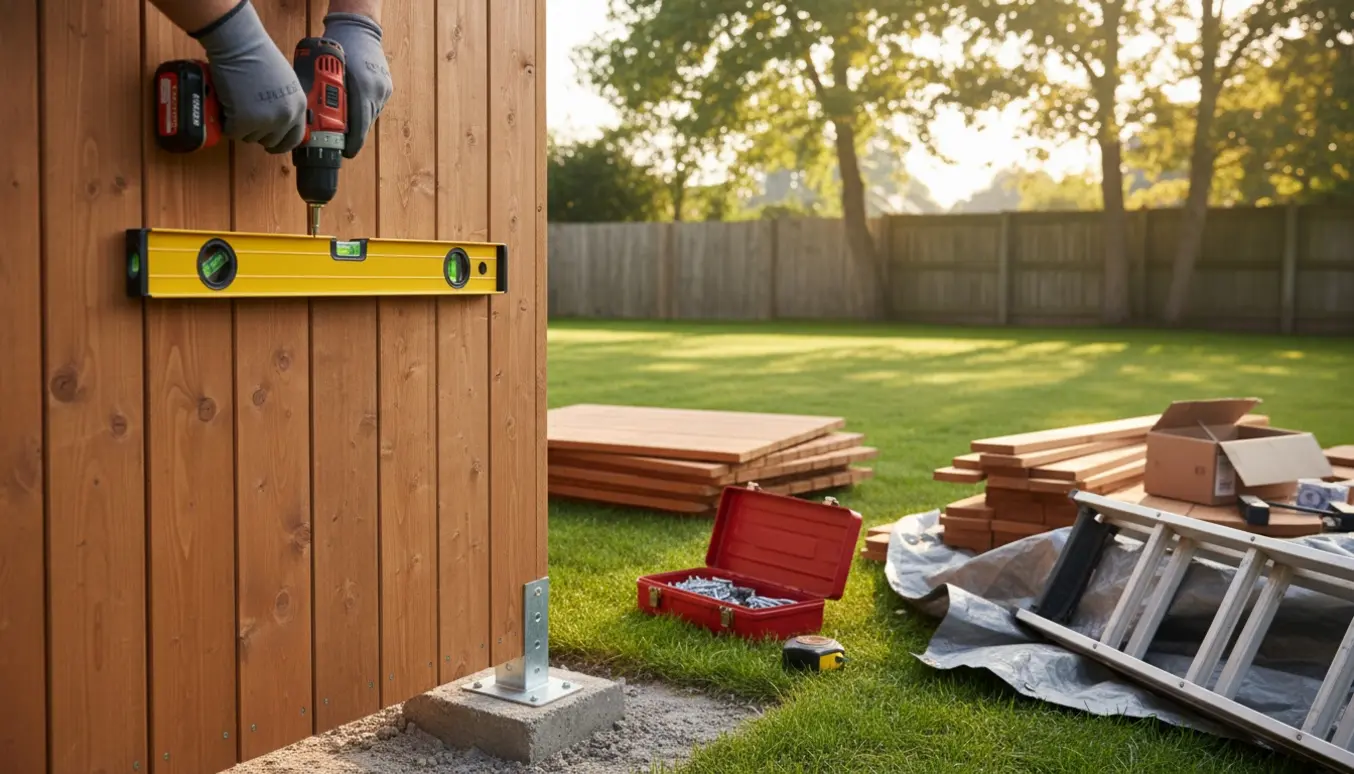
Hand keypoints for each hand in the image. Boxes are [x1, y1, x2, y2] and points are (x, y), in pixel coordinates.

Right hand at [193, 0, 307, 152]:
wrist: (240, 45)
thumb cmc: (259, 57)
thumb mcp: (286, 84)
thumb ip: (287, 103)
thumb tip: (281, 120)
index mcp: (298, 107)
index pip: (295, 138)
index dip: (281, 142)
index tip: (273, 143)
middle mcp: (285, 117)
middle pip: (271, 141)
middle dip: (258, 133)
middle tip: (248, 119)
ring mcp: (265, 121)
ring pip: (250, 138)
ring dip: (241, 126)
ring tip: (238, 105)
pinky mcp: (243, 122)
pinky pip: (232, 132)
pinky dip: (226, 123)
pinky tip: (227, 106)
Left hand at [321, 12, 393, 158]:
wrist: (359, 28)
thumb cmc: (339, 47)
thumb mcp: (327, 72)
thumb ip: (325, 96)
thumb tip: (314, 120)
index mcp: (362, 89)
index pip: (359, 127)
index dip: (352, 144)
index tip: (345, 153)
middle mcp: (376, 92)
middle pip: (365, 124)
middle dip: (353, 135)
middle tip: (341, 142)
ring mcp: (384, 89)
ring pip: (370, 116)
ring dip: (358, 121)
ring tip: (345, 122)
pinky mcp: (387, 87)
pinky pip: (374, 105)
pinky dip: (364, 109)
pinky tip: (355, 105)